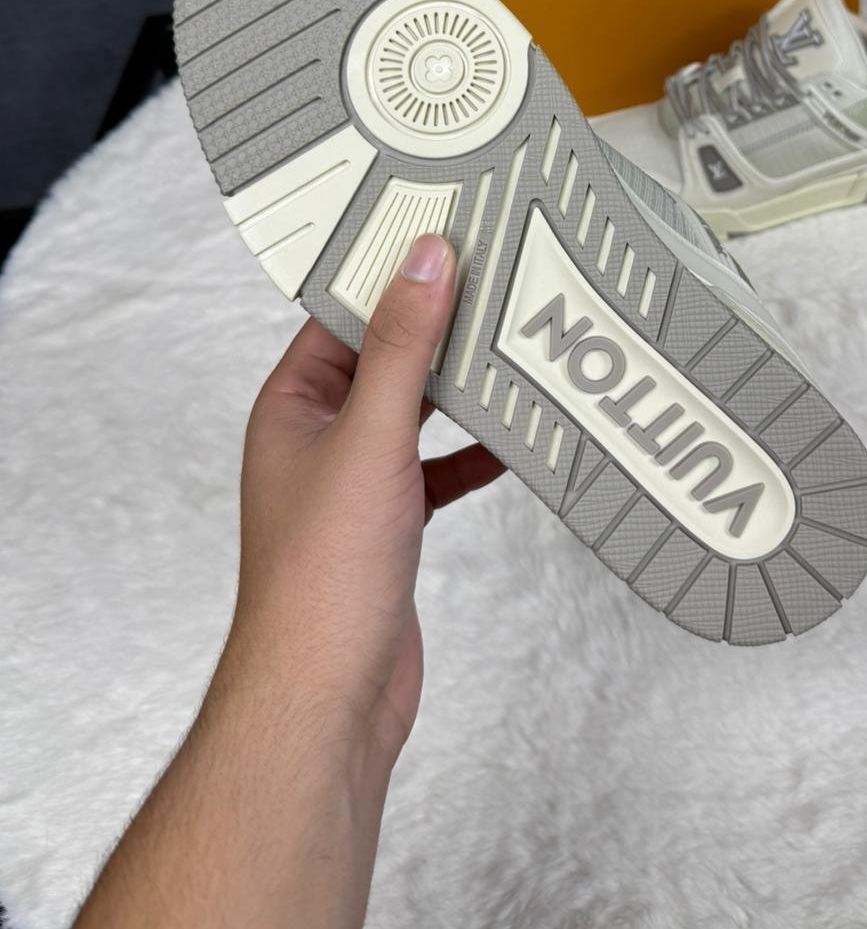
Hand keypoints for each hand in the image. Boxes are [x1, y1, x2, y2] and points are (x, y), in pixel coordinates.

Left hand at [217, 233, 504, 766]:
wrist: (328, 697)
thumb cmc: (321, 581)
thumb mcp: (370, 438)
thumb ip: (400, 346)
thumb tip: (422, 260)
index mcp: (290, 405)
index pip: (342, 313)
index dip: (391, 270)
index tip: (444, 231)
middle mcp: (317, 438)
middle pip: (384, 357)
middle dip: (437, 324)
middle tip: (497, 278)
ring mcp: (353, 484)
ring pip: (414, 412)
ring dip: (460, 387)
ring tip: (514, 345)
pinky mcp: (389, 526)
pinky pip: (436, 468)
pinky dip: (472, 453)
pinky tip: (511, 442)